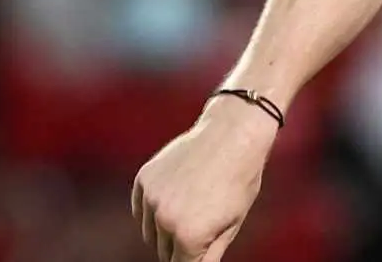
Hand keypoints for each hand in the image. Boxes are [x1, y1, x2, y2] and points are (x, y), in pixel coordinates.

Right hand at [131, 97, 277, 260]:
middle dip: (180, 246)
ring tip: (193, 206)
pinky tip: (177, 194)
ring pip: (150, 232)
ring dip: (165, 228)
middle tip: (202, 224)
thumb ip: (211, 253)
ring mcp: (151, 199)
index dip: (192, 259)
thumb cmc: (240, 178)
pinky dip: (153, 209)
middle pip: (164, 251)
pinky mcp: (144, 180)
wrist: (233, 133)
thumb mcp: (233, 222)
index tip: (196, 251)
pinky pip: (141, 209)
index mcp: (189, 236)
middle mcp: (164, 220)